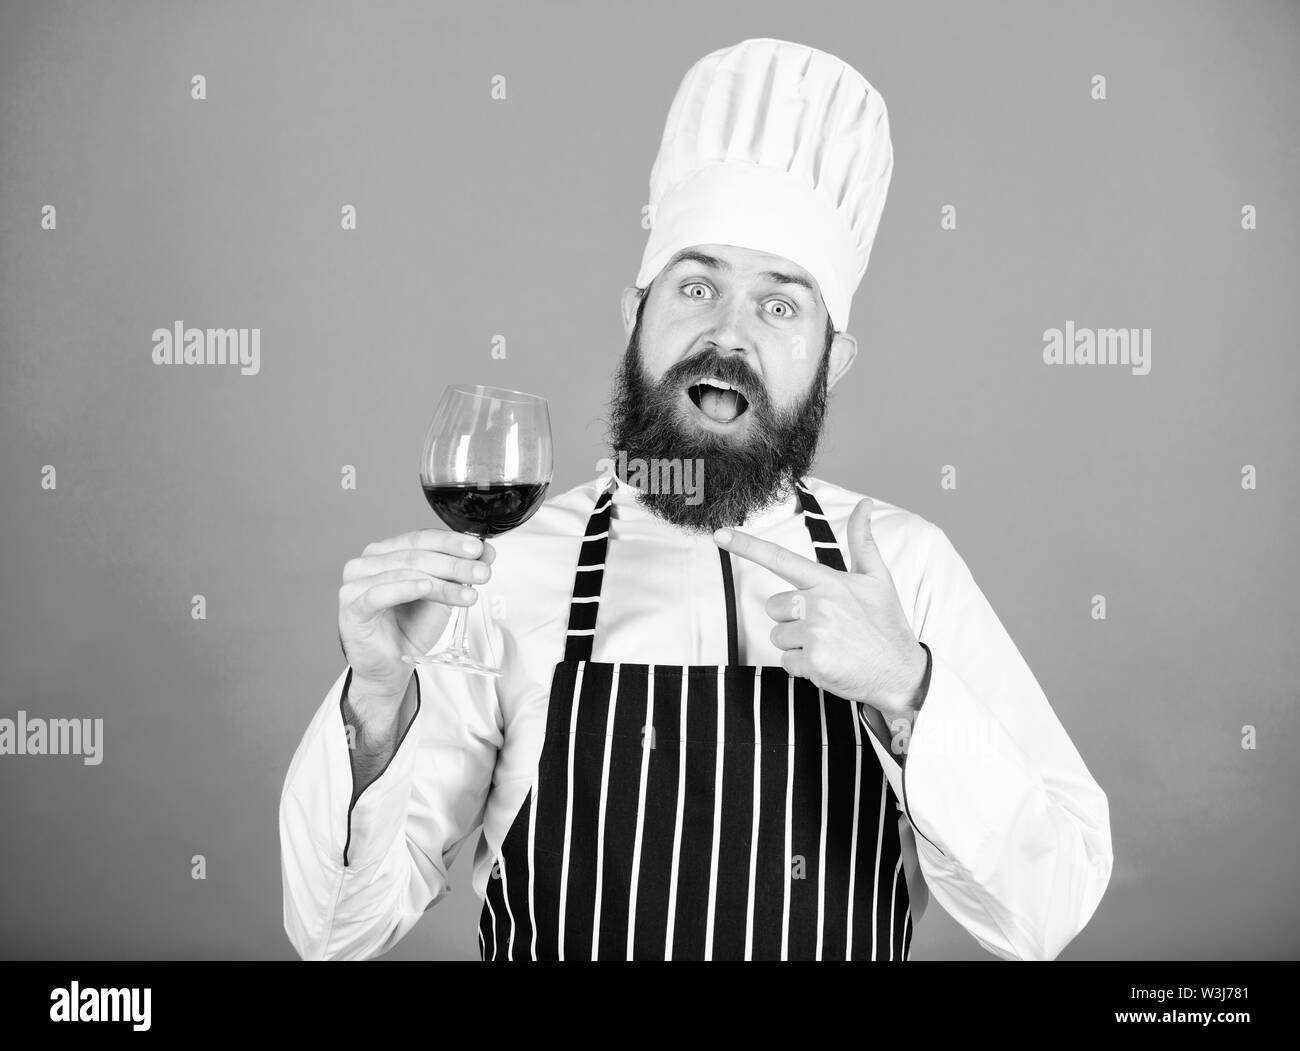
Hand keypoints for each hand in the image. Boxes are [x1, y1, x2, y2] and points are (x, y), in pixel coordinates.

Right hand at [337, 529, 495, 729]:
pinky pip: (379, 593)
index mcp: (387, 552)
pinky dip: (405, 588)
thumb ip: (459, 573)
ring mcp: (356, 583)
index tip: (480, 549)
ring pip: (404, 572)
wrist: (391, 666)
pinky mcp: (352, 607)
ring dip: (442, 581)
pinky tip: (426, 587)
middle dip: (454, 563)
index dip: (452, 542)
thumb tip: (485, 552)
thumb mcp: (442, 596)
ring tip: (468, 592)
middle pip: (416, 554)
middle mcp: (368, 562)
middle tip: (482, 572)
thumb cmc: (410, 628)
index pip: (422, 538)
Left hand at [713, 498, 926, 723]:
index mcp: (829, 582)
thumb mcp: (877, 579)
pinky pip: (786, 662)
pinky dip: (803, 667)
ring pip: (778, 636)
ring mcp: (815, 634)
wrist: (902, 673)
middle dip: (792, 618)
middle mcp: (819, 605)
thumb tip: (865, 504)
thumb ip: (863, 541)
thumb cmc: (886, 625)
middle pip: (774, 607)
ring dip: (798, 644)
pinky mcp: (813, 662)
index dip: (746, 545)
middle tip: (826, 627)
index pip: (781, 558)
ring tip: (830, 646)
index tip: (719, 534)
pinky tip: (830, 663)